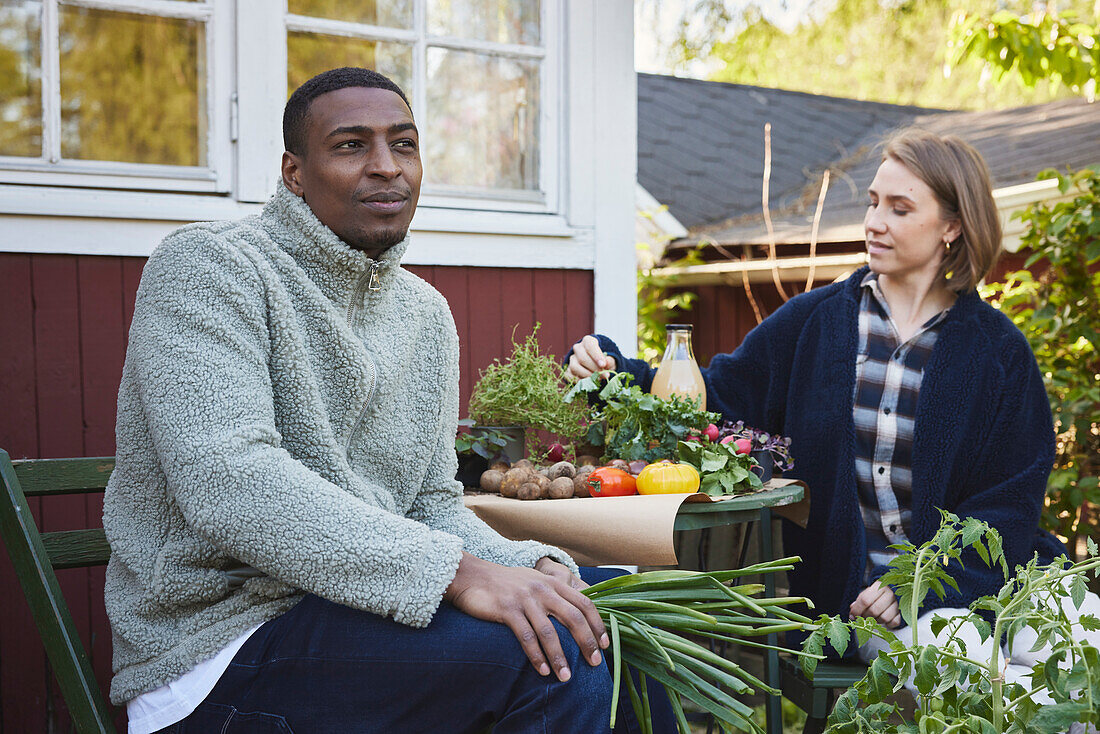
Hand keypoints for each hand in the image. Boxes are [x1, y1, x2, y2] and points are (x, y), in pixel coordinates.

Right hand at [444, 552, 608, 681]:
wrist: (472, 576)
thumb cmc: (506, 583)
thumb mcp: (535, 581)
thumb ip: (554, 593)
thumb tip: (577, 613)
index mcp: (553, 582)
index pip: (585, 603)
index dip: (598, 624)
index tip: (605, 644)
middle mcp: (542, 589)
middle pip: (573, 617)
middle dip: (586, 642)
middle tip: (594, 663)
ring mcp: (525, 599)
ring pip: (549, 632)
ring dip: (559, 657)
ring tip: (566, 678)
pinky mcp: (507, 610)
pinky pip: (526, 636)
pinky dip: (536, 656)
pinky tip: (543, 670)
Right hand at [567, 335, 615, 379]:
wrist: (596, 366)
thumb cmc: (603, 360)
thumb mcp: (609, 359)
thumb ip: (609, 361)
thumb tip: (606, 363)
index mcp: (588, 341)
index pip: (590, 346)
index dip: (596, 356)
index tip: (603, 365)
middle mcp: (578, 348)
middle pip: (582, 358)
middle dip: (594, 368)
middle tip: (604, 375)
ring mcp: (572, 359)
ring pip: (575, 367)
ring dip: (587, 375)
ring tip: (598, 378)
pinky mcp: (569, 370)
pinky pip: (572, 376)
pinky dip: (582, 380)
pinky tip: (591, 381)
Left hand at [849, 580, 901, 628]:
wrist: (888, 596)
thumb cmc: (874, 596)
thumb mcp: (864, 596)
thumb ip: (858, 604)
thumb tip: (852, 614)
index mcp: (878, 586)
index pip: (865, 600)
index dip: (857, 610)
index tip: (853, 615)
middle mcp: (889, 593)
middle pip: (874, 610)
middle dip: (866, 617)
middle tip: (863, 617)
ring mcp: (897, 603)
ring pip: (884, 618)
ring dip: (876, 621)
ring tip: (873, 617)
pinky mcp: (901, 613)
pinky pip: (893, 622)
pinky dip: (887, 624)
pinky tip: (883, 619)